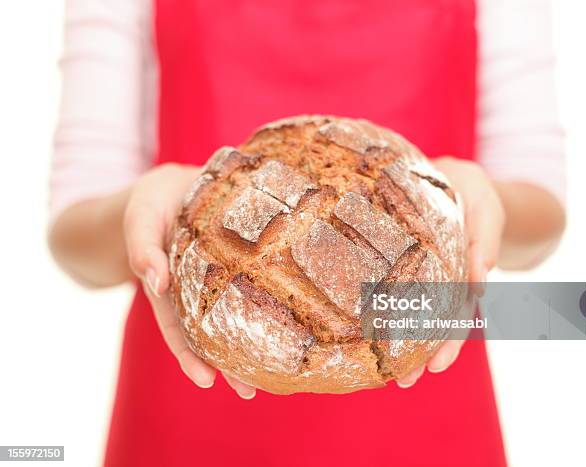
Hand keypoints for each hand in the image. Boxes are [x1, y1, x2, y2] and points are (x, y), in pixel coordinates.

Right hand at [123, 163, 256, 398]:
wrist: (174, 184)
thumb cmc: (152, 203)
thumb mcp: (141, 220)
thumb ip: (144, 248)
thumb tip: (157, 282)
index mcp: (170, 285)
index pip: (177, 329)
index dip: (188, 356)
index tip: (205, 381)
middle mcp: (195, 288)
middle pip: (210, 332)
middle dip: (227, 363)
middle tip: (249, 391)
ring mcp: (218, 276)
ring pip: (235, 314)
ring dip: (252, 340)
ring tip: (276, 370)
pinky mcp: (238, 260)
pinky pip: (252, 285)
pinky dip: (266, 302)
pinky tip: (289, 315)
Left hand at [396, 157, 504, 387]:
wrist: (450, 175)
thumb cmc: (472, 191)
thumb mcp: (485, 206)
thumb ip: (485, 237)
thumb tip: (482, 275)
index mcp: (464, 270)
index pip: (458, 312)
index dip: (449, 340)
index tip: (437, 366)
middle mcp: (443, 278)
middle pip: (434, 321)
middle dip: (421, 352)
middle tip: (404, 381)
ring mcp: (423, 272)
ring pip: (413, 310)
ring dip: (403, 340)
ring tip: (388, 372)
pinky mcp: (402, 261)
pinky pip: (393, 287)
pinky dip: (383, 308)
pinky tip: (366, 328)